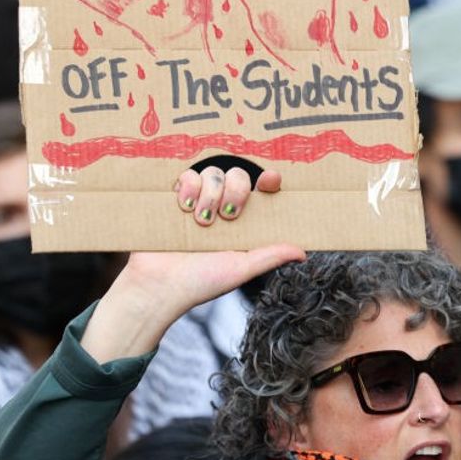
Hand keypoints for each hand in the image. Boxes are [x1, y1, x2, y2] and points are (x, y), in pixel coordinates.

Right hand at [80, 167, 302, 363]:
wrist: (157, 286)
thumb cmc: (199, 283)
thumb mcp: (240, 269)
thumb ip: (270, 256)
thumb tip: (303, 253)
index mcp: (243, 223)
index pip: (261, 192)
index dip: (270, 181)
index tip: (271, 180)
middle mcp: (222, 209)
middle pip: (238, 176)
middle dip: (235, 192)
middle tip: (226, 217)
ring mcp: (198, 202)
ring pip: (213, 173)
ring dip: (209, 194)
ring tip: (201, 221)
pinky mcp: (174, 199)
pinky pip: (187, 175)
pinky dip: (188, 187)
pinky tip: (184, 208)